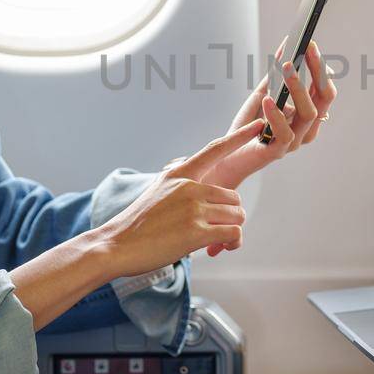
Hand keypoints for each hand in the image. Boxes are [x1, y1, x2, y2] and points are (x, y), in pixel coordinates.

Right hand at [95, 118, 262, 275]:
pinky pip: (233, 233)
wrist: (115, 245)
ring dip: (232, 231)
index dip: (239, 136)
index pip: (215, 149)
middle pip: (234, 197)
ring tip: (217, 242)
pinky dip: (232, 243)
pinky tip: (218, 249)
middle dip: (231, 216)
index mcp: (179, 173)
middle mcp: (189, 186)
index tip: (258, 124)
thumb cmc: (137, 224)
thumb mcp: (158, 192)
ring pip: (237, 216)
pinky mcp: (196, 231)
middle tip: (218, 231)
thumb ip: (182, 187)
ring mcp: (193, 208)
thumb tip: (203, 193)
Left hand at [200, 40, 337, 194]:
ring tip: (287, 67)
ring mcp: (295, 141)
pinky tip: (268, 99)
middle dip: (317, 71)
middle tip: (306, 47)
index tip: (310, 44)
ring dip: (299, 88)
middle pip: (323, 100)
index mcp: (308, 116)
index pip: (325, 91)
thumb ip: (275, 74)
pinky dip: (277, 115)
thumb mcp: (264, 94)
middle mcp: (307, 129)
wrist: (228, 157)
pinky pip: (284, 134)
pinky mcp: (277, 152)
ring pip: (308, 114)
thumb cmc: (249, 125)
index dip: (320, 68)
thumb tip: (286, 45)